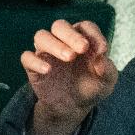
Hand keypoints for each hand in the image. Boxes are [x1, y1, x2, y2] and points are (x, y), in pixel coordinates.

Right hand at [22, 20, 116, 134]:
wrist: (75, 108)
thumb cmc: (92, 87)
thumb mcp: (107, 81)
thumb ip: (107, 69)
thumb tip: (100, 58)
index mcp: (82, 39)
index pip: (85, 27)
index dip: (93, 34)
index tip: (102, 50)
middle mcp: (63, 41)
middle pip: (59, 26)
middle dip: (71, 35)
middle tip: (82, 49)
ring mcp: (47, 53)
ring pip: (41, 36)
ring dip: (55, 44)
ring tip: (69, 57)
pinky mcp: (34, 67)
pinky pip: (27, 58)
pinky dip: (35, 61)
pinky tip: (47, 70)